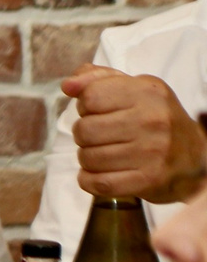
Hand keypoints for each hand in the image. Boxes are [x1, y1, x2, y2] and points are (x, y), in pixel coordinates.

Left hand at [63, 63, 206, 203]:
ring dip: (87, 157)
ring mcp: (153, 152)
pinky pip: (99, 183)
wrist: (196, 158)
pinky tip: (97, 173)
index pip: (89, 97)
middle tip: (98, 136)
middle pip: (84, 129)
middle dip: (83, 134)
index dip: (85, 106)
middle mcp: (153, 120)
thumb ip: (95, 78)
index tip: (98, 112)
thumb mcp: (132, 88)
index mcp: (148, 91)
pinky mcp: (150, 180)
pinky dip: (89, 180)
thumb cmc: (154, 118)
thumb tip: (68, 85)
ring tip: (102, 154)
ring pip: (88, 157)